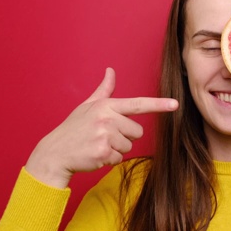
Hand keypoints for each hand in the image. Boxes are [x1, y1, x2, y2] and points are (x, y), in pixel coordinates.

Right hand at [25, 68, 178, 187]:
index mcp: (106, 105)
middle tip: (103, 136)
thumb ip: (104, 90)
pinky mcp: (103, 152)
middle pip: (137, 131)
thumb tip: (111, 71)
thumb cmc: (74, 129)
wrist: (55, 152)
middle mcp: (107, 118)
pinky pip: (119, 158)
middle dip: (124, 137)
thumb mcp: (87, 106)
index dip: (158, 104)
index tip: (175, 104)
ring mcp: (105, 135)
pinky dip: (109, 159)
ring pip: (129, 146)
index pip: (137, 104)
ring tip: (97, 145)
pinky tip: (95, 154)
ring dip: (116, 149)